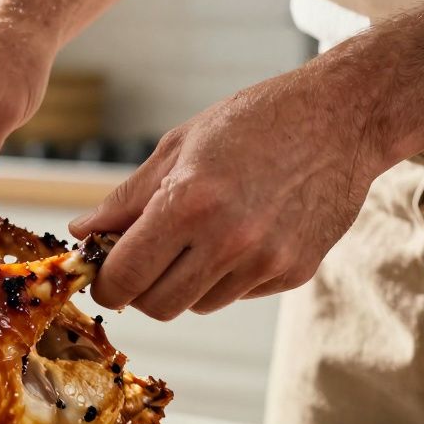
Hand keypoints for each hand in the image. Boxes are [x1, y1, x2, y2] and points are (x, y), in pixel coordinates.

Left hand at [69, 73, 380, 318]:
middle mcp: (229, 240)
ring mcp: (266, 262)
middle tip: (141, 261)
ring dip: (184, 282)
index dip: (106, 283)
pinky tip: (239, 233)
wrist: (342, 118)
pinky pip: (237, 294)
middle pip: (158, 306)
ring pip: (197, 305)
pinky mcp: (295, 273)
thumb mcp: (178, 147)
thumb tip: (81, 233)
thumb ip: (126, 199)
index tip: (103, 274)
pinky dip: (225, 276)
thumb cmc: (252, 123)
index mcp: (189, 203)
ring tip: (197, 235)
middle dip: (140, 290)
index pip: (126, 277)